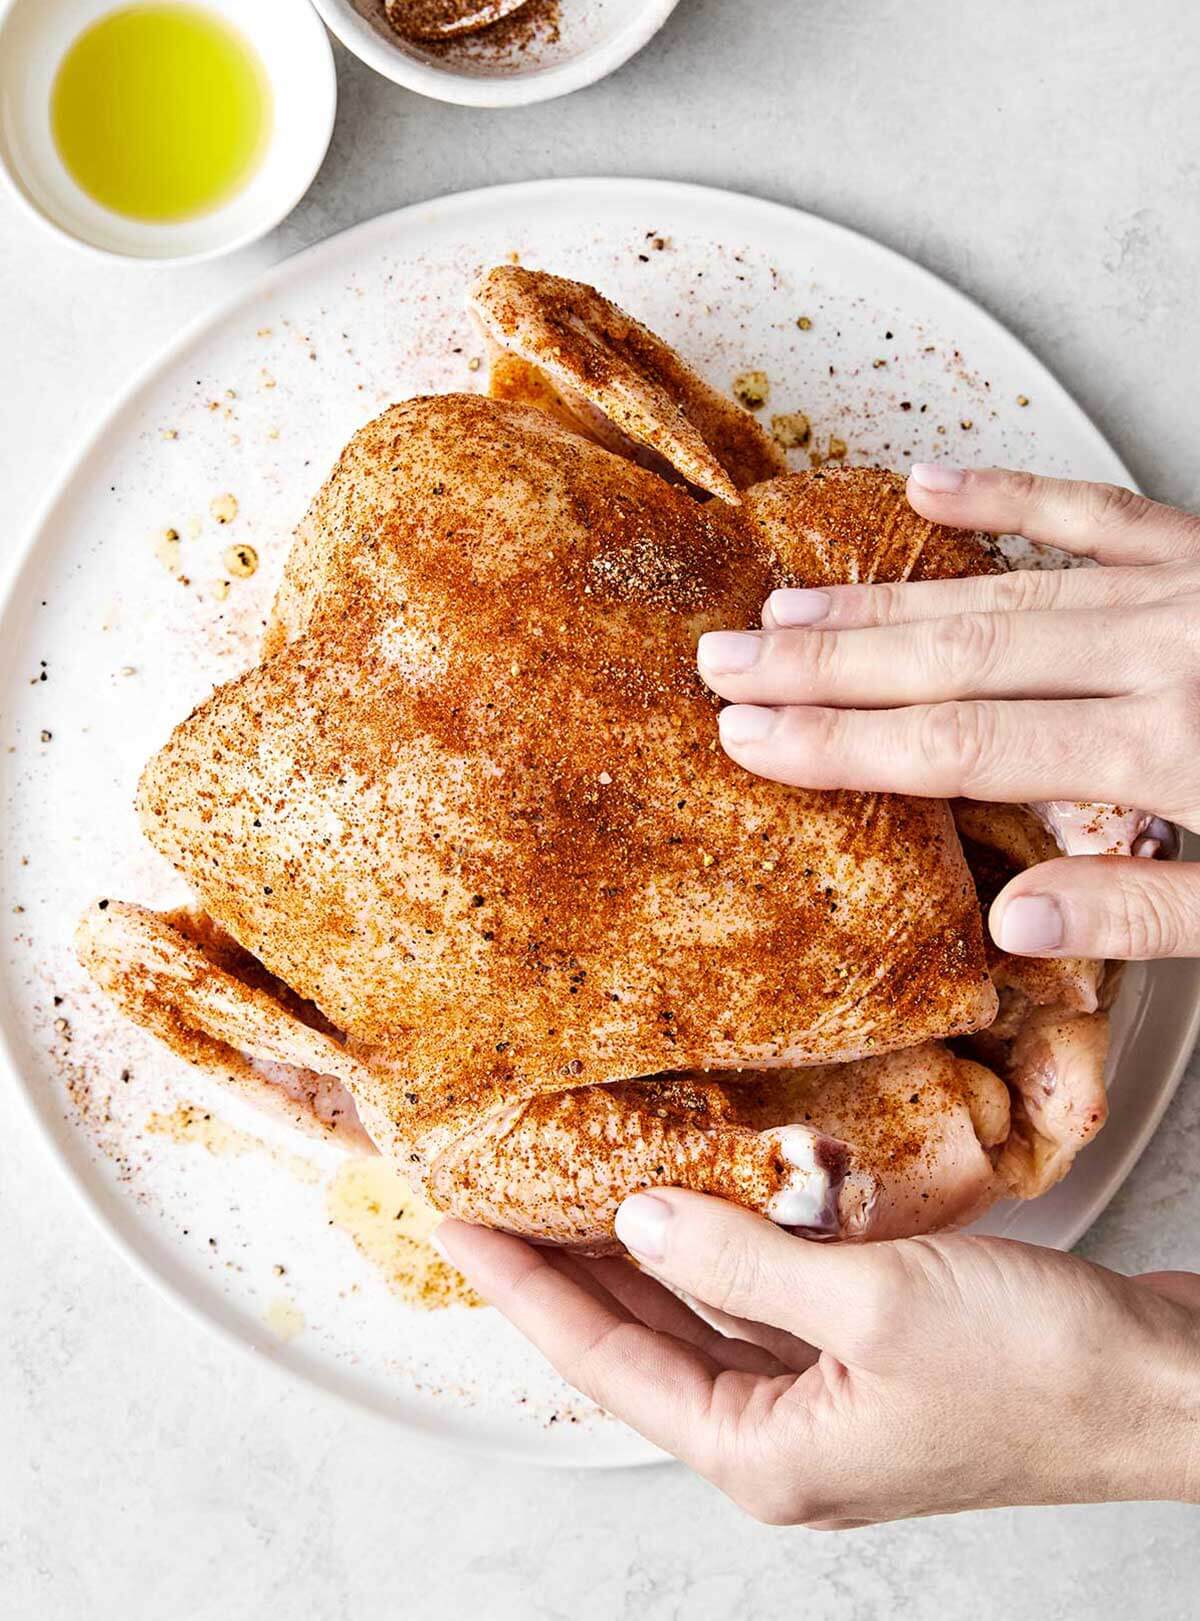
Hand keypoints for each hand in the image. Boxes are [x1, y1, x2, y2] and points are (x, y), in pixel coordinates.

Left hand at [438, 1195, 1199, 1523]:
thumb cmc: (1040, 1373)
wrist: (1165, 1392)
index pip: (600, 1362)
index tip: (455, 1228)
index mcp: (763, 1454)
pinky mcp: (870, 1364)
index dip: (520, 1290)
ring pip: (700, 1320)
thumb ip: (744, 1259)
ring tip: (570, 1189)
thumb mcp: (872, 1305)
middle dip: (562, 1273)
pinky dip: (727, 1253)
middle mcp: (782, 1441)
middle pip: (638, 1344)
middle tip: (494, 1199)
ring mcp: (827, 1405)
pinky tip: (701, 1203)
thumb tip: (639, 1219)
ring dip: (640, 1257)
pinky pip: (767, 1304)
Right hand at [697, 465, 1199, 959]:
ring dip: (882, 600)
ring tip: (786, 609)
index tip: (751, 737)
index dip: (843, 743)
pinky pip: (1094, 508)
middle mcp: (1159, 654)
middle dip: (825, 663)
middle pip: (955, 658)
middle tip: (727, 660)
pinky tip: (929, 483)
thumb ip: (1143, 912)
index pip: (964, 746)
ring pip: (999, 591)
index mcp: (1166, 751)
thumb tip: (1011, 923)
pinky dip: (1008, 493)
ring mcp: (1179, 587)